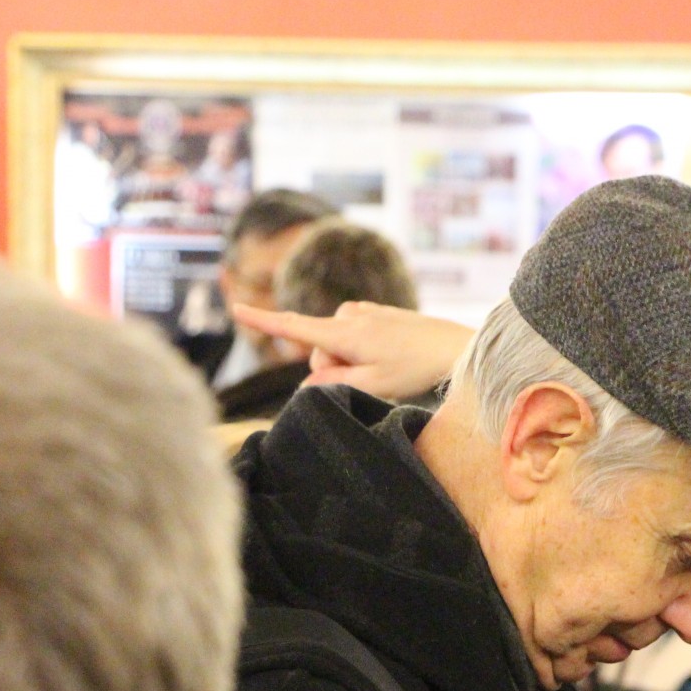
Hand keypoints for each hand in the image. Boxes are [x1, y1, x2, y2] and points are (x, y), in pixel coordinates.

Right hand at [231, 301, 473, 401]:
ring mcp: (363, 311)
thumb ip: (333, 384)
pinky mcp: (376, 313)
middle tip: (370, 378)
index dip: (262, 320)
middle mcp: (349, 315)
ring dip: (350, 359)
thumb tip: (306, 383)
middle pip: (319, 348)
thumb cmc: (415, 368)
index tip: (235, 306)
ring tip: (386, 367)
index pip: (293, 326)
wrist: (455, 346)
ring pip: (336, 343)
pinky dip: (362, 349)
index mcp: (343, 332)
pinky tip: (390, 355)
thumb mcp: (372, 385)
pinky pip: (353, 335)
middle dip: (332, 367)